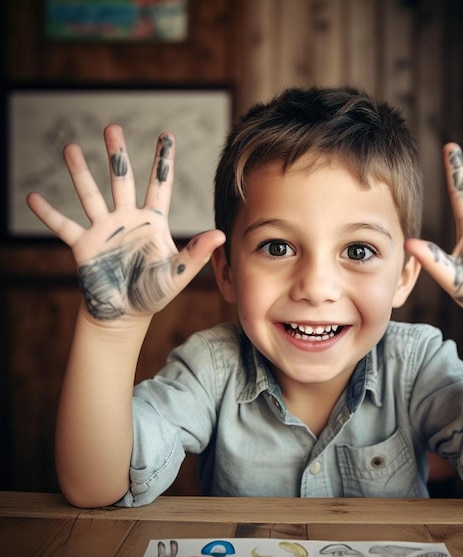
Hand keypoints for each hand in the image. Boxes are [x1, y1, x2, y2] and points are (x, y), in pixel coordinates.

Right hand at [27, 125, 224, 322]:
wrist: (125, 314)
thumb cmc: (154, 293)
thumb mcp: (178, 273)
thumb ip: (197, 253)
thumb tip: (221, 234)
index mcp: (153, 222)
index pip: (160, 184)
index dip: (163, 160)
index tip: (166, 134)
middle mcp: (127, 219)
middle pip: (122, 180)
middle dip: (117, 155)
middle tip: (112, 128)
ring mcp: (104, 230)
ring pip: (90, 195)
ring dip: (80, 173)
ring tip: (69, 148)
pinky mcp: (83, 245)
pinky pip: (63, 226)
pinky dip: (48, 214)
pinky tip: (32, 197)